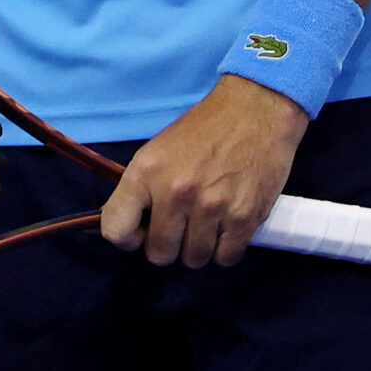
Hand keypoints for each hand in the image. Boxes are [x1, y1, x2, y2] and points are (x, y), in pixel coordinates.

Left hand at [99, 75, 308, 267]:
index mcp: (145, 173)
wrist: (254, 111)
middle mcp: (175, 193)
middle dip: (167, 245)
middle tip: (180, 227)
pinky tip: (226, 228)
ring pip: (194, 259)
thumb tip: (131, 225)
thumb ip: (143, 189)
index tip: (141, 232)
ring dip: (198, 248)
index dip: (127, 238)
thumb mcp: (158, 150)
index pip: (116, 229)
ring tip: (206, 224)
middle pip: (159, 253)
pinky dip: (225, 249)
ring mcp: (211, 209)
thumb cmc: (203, 129)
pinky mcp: (244, 219)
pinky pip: (225, 258)